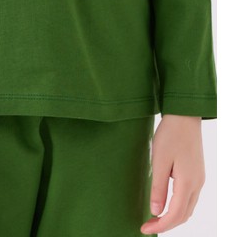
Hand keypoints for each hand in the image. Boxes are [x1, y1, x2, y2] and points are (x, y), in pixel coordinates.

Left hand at [140, 114, 205, 233]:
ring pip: (188, 207)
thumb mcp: (159, 160)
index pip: (175, 214)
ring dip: (173, 216)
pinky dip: (178, 206)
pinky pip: (189, 197)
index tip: (144, 229)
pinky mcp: (196, 173)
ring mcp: (199, 178)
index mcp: (188, 182)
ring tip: (154, 217)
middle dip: (166, 224)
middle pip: (184, 215)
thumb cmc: (170, 135)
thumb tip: (156, 211)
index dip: (160, 225)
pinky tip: (165, 204)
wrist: (184, 116)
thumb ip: (158, 187)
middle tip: (147, 225)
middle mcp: (197, 184)